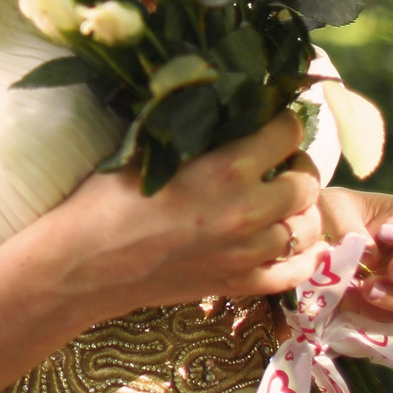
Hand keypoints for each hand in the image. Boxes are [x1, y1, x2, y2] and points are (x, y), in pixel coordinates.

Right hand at [33, 113, 325, 321]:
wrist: (85, 263)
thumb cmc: (106, 198)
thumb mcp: (150, 149)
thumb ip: (196, 132)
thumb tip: (223, 107)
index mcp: (226, 169)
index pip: (287, 133)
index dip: (283, 121)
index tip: (271, 121)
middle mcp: (248, 212)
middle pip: (306, 183)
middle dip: (296, 165)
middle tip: (278, 161)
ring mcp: (247, 254)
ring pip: (308, 228)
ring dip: (300, 209)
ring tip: (282, 200)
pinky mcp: (239, 285)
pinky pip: (295, 273)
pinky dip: (304, 257)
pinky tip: (295, 243)